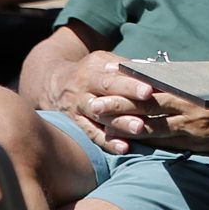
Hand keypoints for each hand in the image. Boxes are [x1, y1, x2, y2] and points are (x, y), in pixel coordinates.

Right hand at [50, 51, 165, 155]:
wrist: (55, 84)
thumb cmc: (90, 71)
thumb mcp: (102, 61)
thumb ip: (124, 66)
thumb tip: (154, 70)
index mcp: (92, 72)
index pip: (112, 79)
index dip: (130, 85)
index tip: (148, 90)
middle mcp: (83, 92)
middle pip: (105, 100)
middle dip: (127, 106)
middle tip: (145, 112)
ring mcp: (79, 110)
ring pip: (99, 119)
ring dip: (119, 126)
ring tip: (139, 130)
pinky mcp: (77, 126)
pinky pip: (92, 135)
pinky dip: (108, 143)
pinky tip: (124, 148)